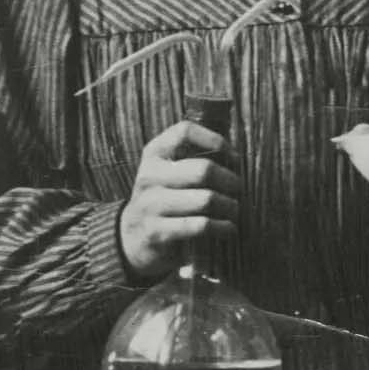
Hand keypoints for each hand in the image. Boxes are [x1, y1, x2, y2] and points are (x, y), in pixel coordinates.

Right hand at [119, 121, 241, 277]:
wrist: (130, 237)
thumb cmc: (162, 198)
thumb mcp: (167, 172)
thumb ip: (192, 157)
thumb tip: (234, 156)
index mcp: (154, 154)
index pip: (184, 132)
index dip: (215, 140)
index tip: (233, 157)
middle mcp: (149, 175)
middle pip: (204, 170)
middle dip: (231, 180)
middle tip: (238, 189)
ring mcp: (150, 205)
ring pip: (206, 200)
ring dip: (229, 206)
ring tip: (234, 210)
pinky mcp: (157, 232)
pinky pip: (200, 226)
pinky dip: (222, 227)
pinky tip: (229, 229)